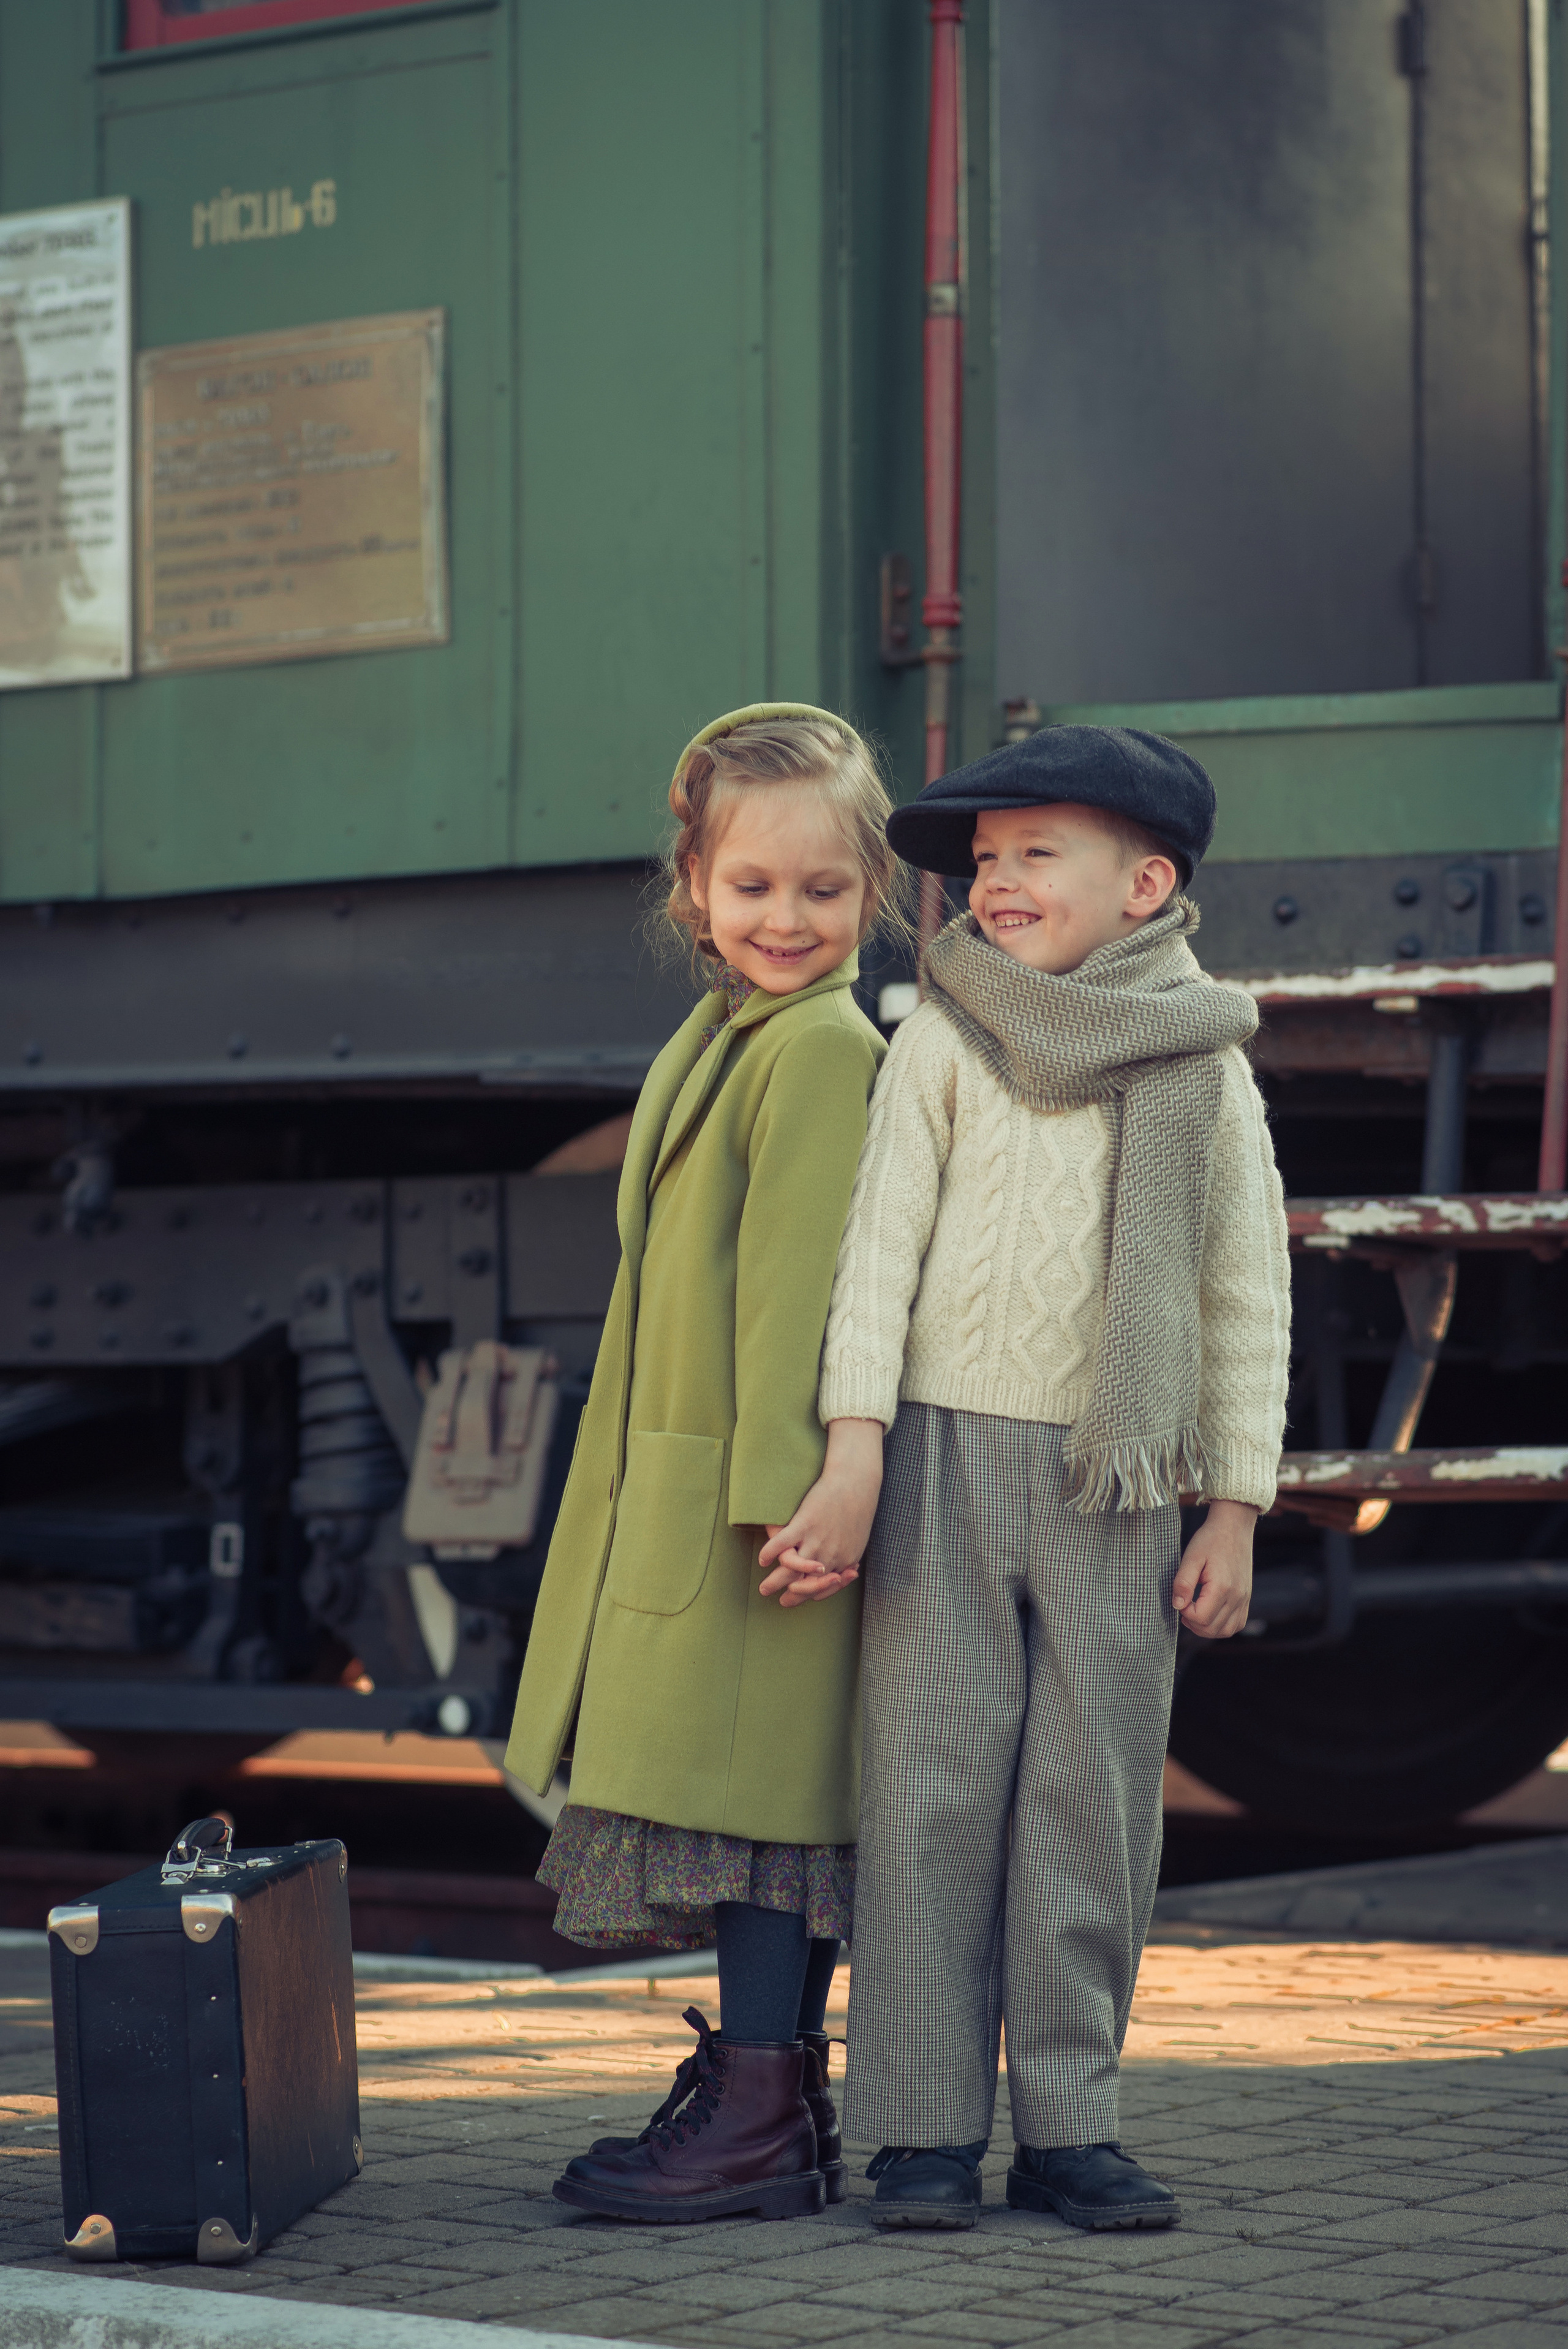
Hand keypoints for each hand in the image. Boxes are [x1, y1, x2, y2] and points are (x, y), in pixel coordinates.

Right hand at [757, 1417, 883, 1607]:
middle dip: (790, 1599)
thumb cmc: (859, 1509)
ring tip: (764, 1589)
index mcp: (844, 1562)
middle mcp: (829, 1557)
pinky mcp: (803, 1524)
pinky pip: (781, 1545)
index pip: (822, 1590)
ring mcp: (815, 1541)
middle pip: (805, 1587)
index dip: (809, 1597)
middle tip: (780, 1602)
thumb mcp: (858, 1540)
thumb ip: (847, 1558)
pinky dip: (769, 1553)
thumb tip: (844, 1572)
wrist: (855, 1481)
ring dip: (774, 1583)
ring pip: (790, 1571)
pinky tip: (762, 1560)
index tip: (798, 1598)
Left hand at [1171, 1499, 1255, 1639]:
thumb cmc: (1210, 1539)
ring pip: (1226, 1631)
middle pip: (1213, 1629)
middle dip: (1193, 1624)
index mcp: (1222, 1587)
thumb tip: (1177, 1606)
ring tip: (1195, 1613)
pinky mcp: (1246, 1598)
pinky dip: (1223, 1626)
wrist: (1233, 1527)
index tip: (1180, 1599)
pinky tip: (1211, 1614)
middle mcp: (1237, 1596)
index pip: (1201, 1618)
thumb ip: (1183, 1583)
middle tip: (1184, 1608)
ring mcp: (1244, 1598)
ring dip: (1207, 1629)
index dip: (1185, 1613)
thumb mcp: (1191, 1557)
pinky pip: (1238, 1624)